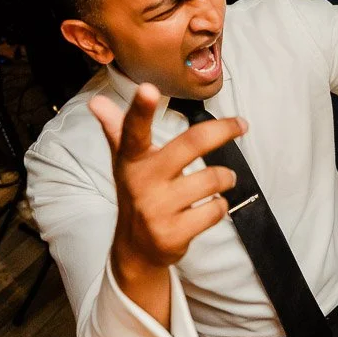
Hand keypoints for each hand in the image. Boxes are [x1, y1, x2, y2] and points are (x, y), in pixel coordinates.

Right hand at [91, 83, 243, 320]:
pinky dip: (220, 206)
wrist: (135, 248)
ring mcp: (157, 209)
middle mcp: (142, 182)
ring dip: (225, 177)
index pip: (133, 130)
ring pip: (211, 180)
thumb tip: (95, 100)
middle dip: (222, 131)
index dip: (141, 109)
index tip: (148, 88)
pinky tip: (210, 207)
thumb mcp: (124, 162)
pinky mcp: (173, 233)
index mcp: (131, 159)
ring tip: (224, 179)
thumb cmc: (136, 192)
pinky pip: (215, 210)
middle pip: (190, 145)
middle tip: (241, 125)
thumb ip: (117, 129)